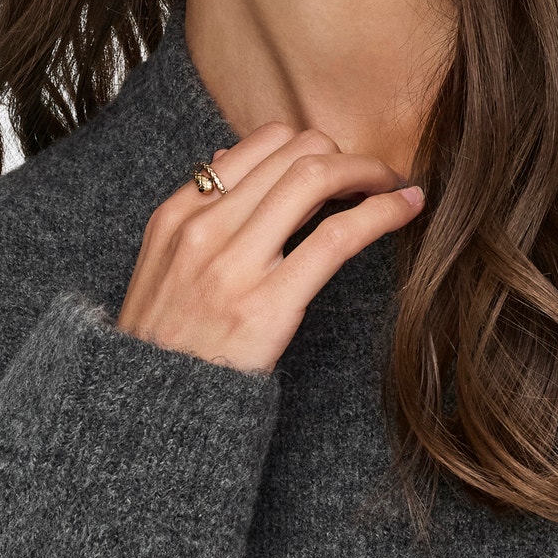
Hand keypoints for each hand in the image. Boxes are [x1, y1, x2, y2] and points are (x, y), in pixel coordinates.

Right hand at [115, 122, 424, 374]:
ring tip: (393, 186)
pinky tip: (406, 208)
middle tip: (374, 177)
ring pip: (316, 177)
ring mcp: (233, 265)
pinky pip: (337, 236)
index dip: (310, 145)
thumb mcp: (163, 266)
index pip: (261, 143)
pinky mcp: (268, 303)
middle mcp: (202, 228)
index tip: (335, 164)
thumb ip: (197, 212)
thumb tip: (229, 155)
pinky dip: (382, 213)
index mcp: (177, 214)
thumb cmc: (166, 345)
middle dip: (346, 154)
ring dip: (369, 171)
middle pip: (295, 151)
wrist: (151, 414)